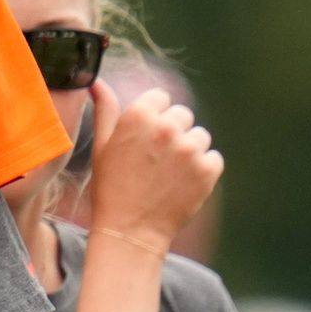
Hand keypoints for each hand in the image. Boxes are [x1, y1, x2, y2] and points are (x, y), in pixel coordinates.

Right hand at [86, 77, 222, 252]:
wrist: (130, 229)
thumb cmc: (111, 185)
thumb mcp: (102, 145)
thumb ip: (105, 109)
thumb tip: (97, 82)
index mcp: (137, 115)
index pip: (160, 97)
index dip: (152, 117)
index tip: (143, 138)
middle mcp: (165, 127)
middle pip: (182, 115)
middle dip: (172, 132)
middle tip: (155, 159)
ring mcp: (189, 148)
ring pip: (200, 136)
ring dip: (189, 150)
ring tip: (168, 173)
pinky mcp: (208, 169)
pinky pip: (213, 158)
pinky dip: (202, 170)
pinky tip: (181, 183)